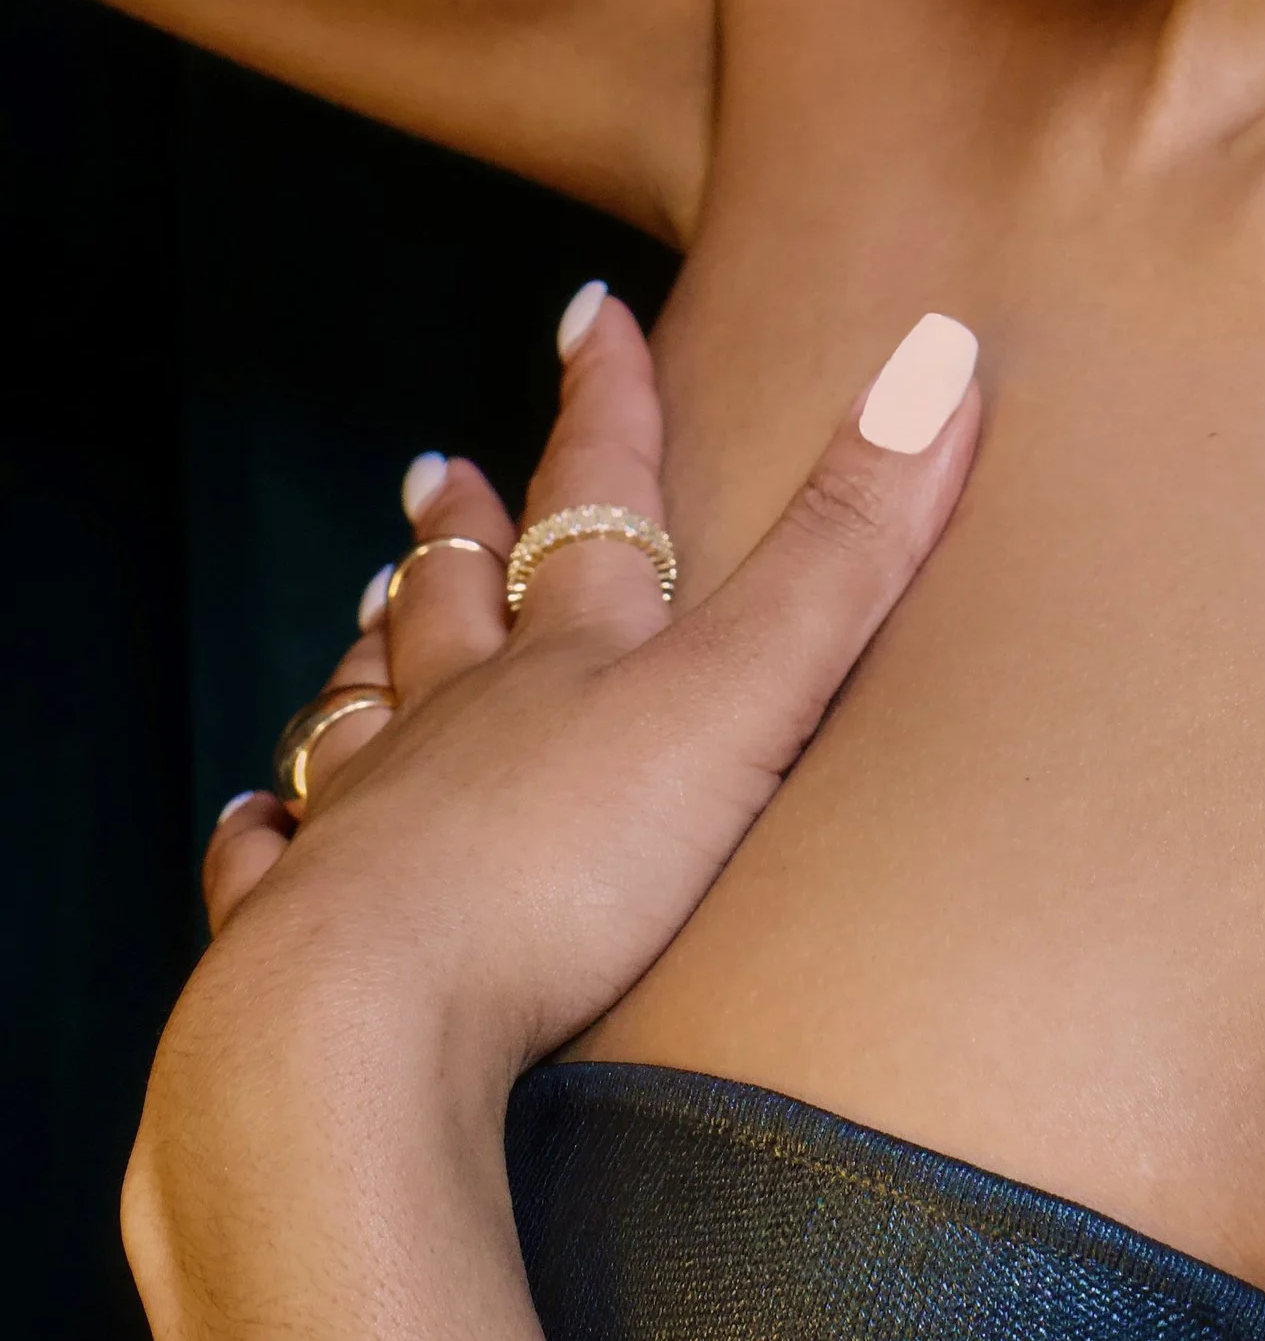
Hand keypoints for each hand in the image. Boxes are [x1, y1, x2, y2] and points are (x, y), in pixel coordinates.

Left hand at [188, 288, 978, 1078]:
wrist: (368, 1028)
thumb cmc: (563, 861)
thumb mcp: (744, 693)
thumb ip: (846, 548)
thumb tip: (942, 354)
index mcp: (567, 654)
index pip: (593, 492)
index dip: (605, 401)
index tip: (587, 312)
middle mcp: (457, 718)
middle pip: (458, 598)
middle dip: (465, 529)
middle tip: (436, 471)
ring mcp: (367, 822)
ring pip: (363, 711)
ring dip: (371, 656)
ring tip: (362, 615)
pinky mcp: (300, 935)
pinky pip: (268, 865)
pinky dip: (259, 834)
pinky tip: (247, 820)